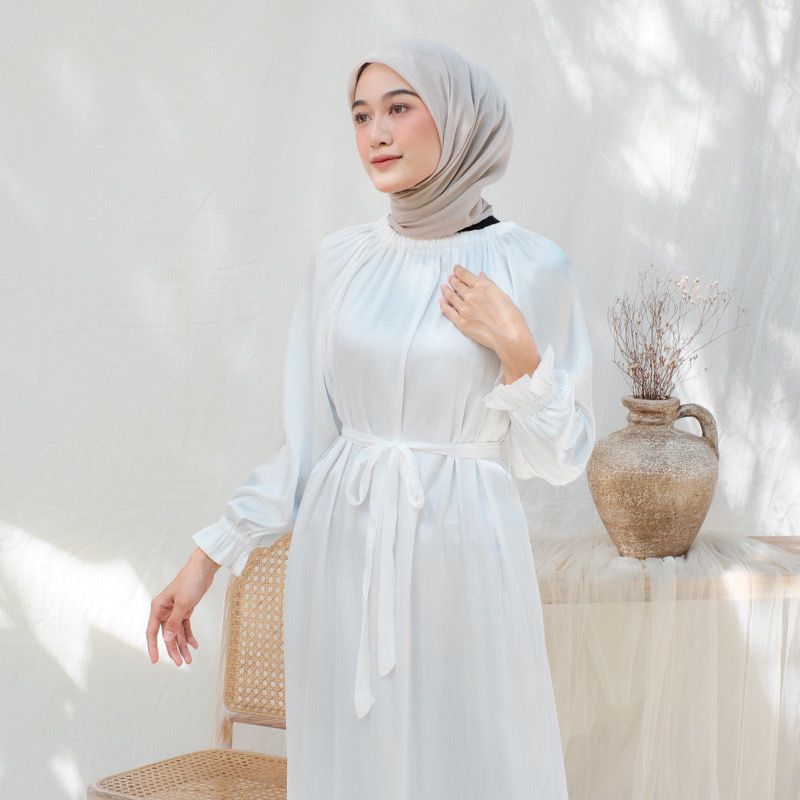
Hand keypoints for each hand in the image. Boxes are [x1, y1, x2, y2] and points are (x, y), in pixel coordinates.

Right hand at [146, 547, 219, 666]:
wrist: (203, 568)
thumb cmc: (190, 582)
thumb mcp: (182, 603)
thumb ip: (174, 622)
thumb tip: (168, 639)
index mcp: (158, 607)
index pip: (152, 631)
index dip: (152, 647)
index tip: (155, 661)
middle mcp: (164, 610)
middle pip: (167, 635)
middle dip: (174, 649)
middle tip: (181, 663)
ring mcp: (175, 610)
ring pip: (177, 632)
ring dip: (183, 645)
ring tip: (189, 659)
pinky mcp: (185, 609)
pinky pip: (185, 626)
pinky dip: (189, 635)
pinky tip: (194, 645)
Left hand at [439, 264, 532, 353]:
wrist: (509, 336)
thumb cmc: (511, 317)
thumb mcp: (502, 295)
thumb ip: (489, 284)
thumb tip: (481, 276)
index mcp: (482, 286)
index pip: (465, 275)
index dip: (458, 271)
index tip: (456, 269)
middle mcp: (471, 296)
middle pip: (456, 284)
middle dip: (452, 280)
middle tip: (450, 278)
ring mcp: (465, 309)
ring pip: (450, 296)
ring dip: (446, 290)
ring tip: (443, 287)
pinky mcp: (461, 322)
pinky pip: (448, 311)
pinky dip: (444, 304)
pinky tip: (442, 301)